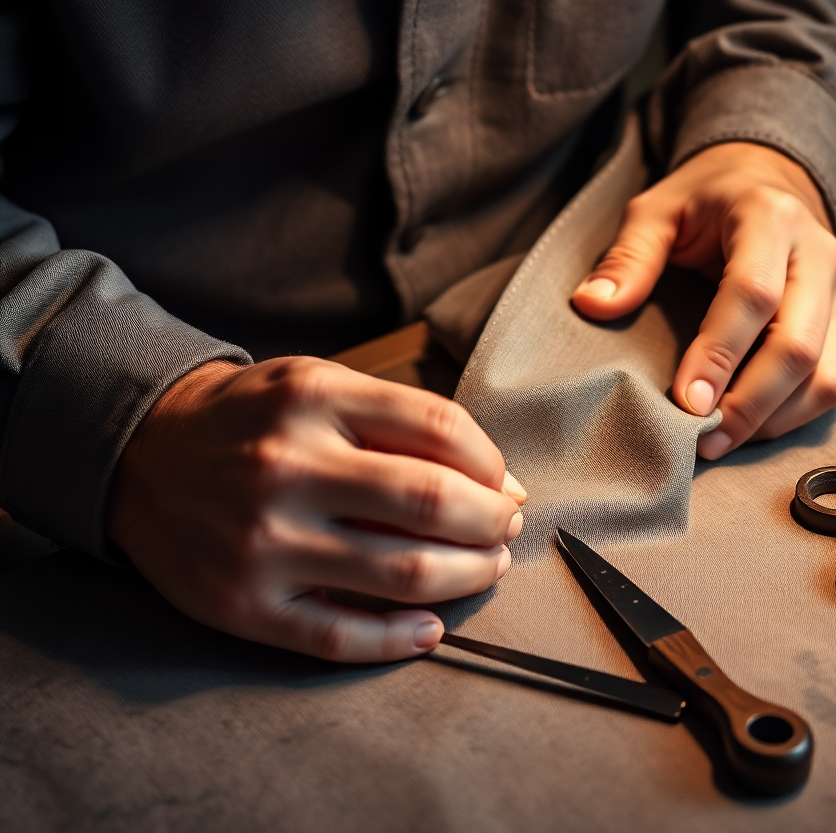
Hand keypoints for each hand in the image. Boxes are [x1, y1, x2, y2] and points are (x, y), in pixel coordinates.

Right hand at [108, 357, 525, 661]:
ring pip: (401, 573)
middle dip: (491, 521)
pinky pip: (338, 636)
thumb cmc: (250, 418)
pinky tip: (432, 627)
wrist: (142, 452)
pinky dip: (400, 639)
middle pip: (430, 501)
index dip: (490, 462)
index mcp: (313, 399)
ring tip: (486, 566)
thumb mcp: (316, 383)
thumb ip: (400, 418)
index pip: (439, 429)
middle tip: (506, 527)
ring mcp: (262, 542)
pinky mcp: (242, 604)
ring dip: (466, 576)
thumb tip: (494, 479)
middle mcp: (286, 467)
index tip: (503, 482)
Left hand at [571, 142, 835, 458]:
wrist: (766, 182)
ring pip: (824, 372)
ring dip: (774, 418)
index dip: (720, 353)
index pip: (752, 294)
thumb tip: (592, 305)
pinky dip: (795, 414)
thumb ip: (628, 256)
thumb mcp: (657, 210)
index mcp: (768, 218)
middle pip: (796, 343)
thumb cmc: (704, 200)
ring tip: (722, 441)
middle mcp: (817, 253)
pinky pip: (835, 379)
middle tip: (703, 438)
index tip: (687, 402)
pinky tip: (753, 427)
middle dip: (749, 402)